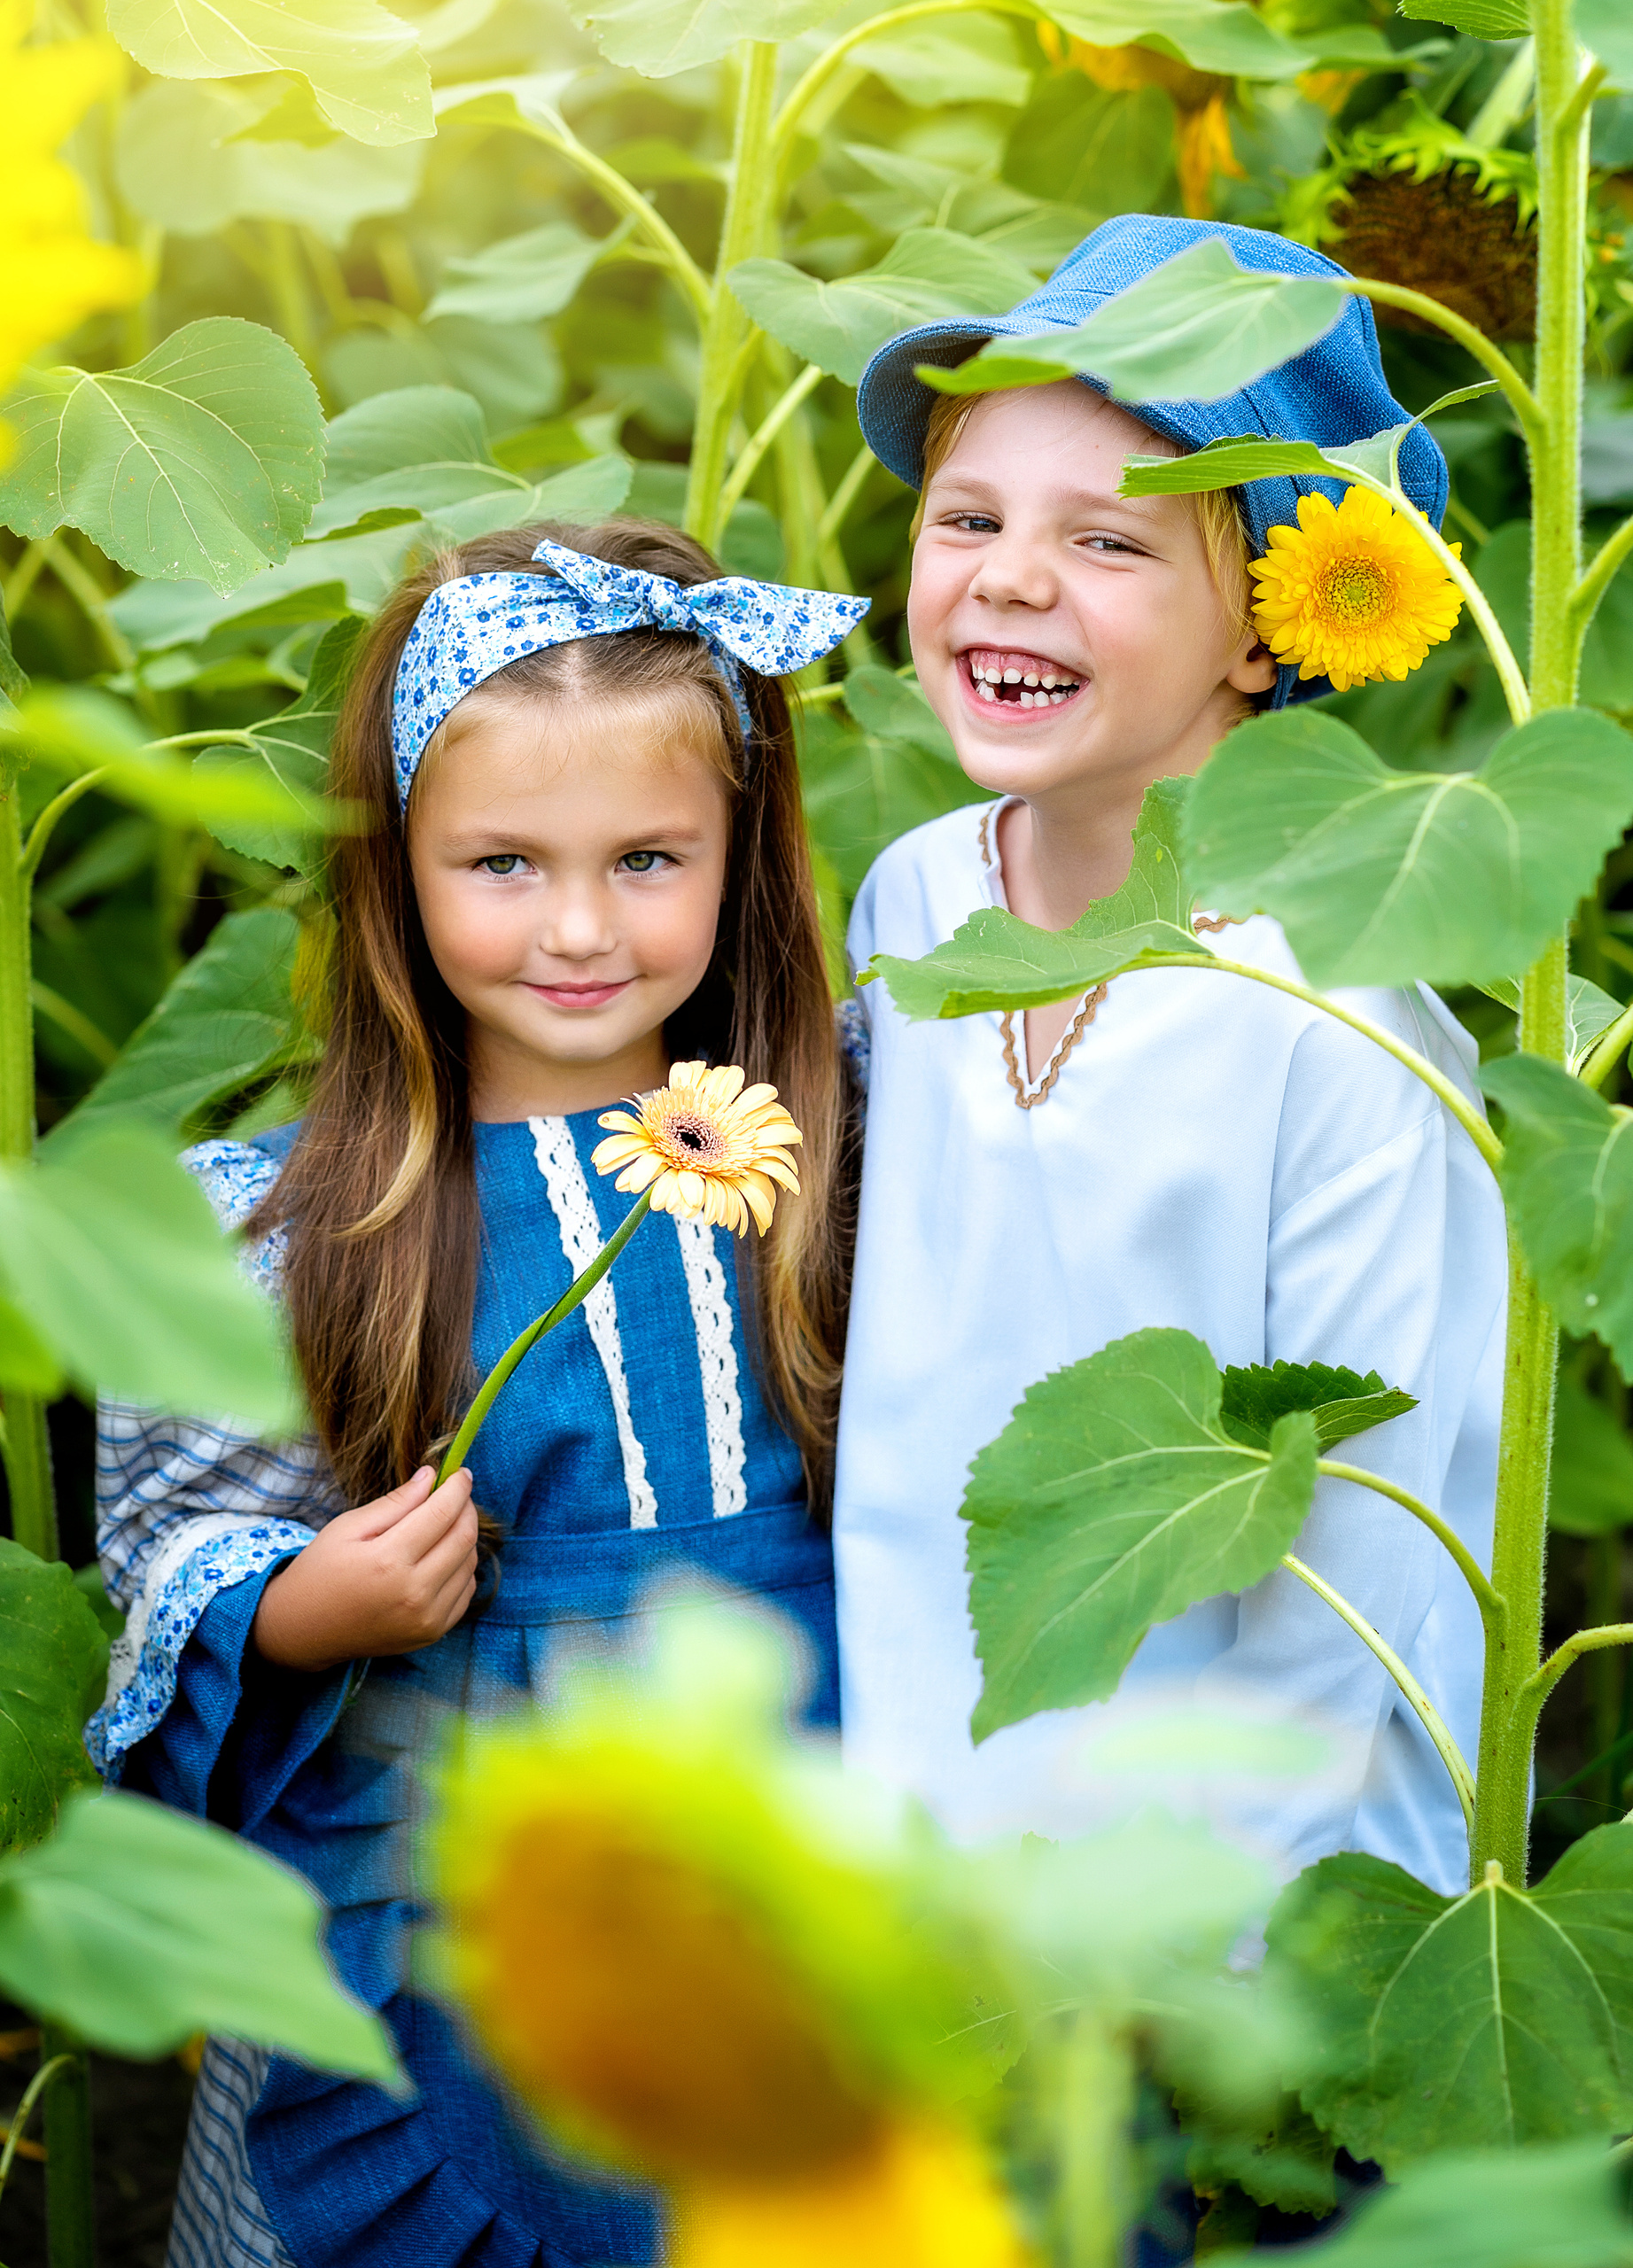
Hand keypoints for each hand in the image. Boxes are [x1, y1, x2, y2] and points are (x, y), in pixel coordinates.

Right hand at [252, 1465, 478, 1672]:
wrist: (305, 1630)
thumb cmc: (320, 1571)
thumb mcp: (347, 1527)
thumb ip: (395, 1502)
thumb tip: (431, 1476)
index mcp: (388, 1562)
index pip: (442, 1513)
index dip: (457, 1487)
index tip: (461, 1472)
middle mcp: (414, 1593)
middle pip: (464, 1538)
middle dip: (466, 1508)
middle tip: (456, 1494)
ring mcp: (426, 1619)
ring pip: (470, 1563)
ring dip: (465, 1536)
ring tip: (444, 1524)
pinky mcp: (433, 1633)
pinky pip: (466, 1590)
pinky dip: (461, 1567)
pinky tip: (441, 1556)